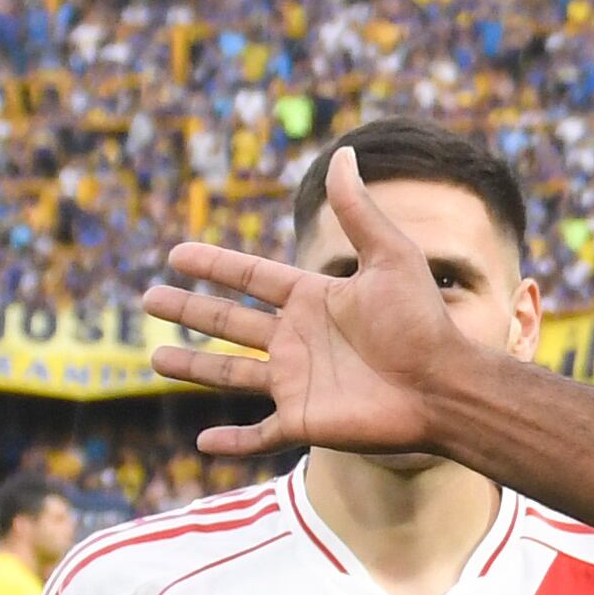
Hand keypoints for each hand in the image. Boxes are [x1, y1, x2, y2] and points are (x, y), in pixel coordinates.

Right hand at [139, 151, 465, 456]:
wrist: (445, 386)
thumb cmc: (423, 323)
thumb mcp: (391, 258)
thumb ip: (359, 210)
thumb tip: (343, 152)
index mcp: (315, 300)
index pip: (252, 278)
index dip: (215, 265)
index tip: (177, 254)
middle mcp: (299, 339)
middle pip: (230, 323)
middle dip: (190, 311)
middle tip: (148, 300)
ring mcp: (299, 382)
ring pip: (231, 374)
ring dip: (194, 368)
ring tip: (155, 358)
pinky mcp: (305, 422)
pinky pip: (260, 434)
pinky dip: (233, 442)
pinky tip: (203, 443)